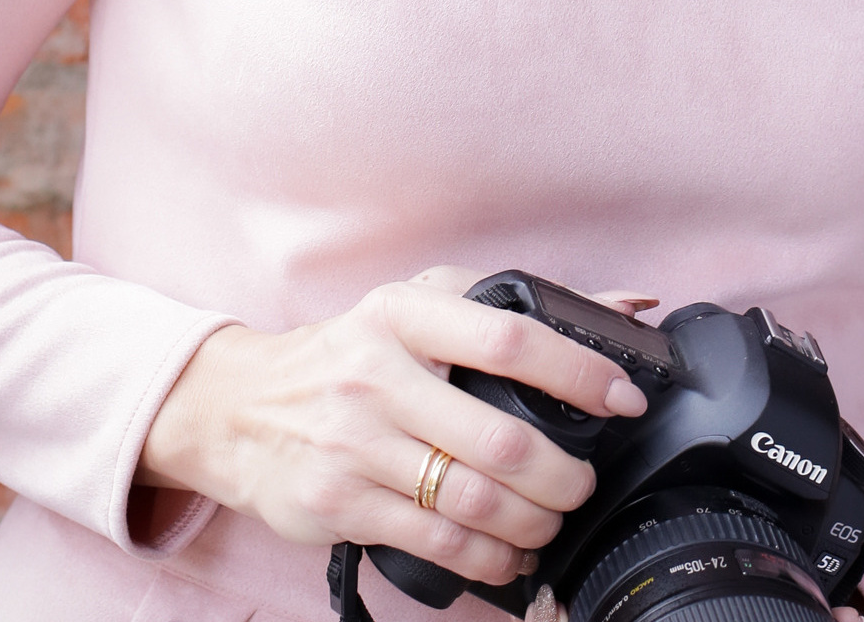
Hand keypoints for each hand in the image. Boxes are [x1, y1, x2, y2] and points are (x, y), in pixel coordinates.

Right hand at [139, 266, 650, 589]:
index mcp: (405, 312)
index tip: (622, 397)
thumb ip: (514, 306)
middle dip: (561, 474)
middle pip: (499, 438)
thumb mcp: (420, 306)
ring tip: (549, 521)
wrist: (238, 407)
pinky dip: (485, 557)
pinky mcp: (336, 502)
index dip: (578, 372)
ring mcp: (353, 441)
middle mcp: (377, 372)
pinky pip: (433, 540)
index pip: (508, 339)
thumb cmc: (351, 351)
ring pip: (472, 499)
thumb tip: (626, 306)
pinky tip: (505, 554)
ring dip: (530, 522)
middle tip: (582, 483)